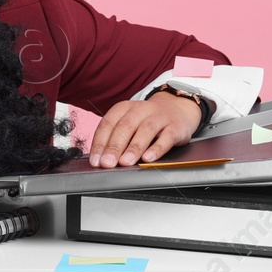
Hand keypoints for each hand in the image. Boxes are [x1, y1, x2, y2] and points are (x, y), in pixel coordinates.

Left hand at [88, 93, 202, 167]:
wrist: (177, 108)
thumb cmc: (146, 121)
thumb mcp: (129, 123)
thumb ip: (116, 138)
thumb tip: (101, 160)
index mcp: (124, 108)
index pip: (108, 124)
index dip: (100, 143)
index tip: (95, 160)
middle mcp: (140, 109)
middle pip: (125, 127)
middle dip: (114, 147)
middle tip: (107, 163)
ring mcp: (159, 117)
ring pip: (145, 130)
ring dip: (134, 148)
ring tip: (125, 162)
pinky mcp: (175, 127)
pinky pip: (166, 137)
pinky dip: (157, 149)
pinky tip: (148, 159)